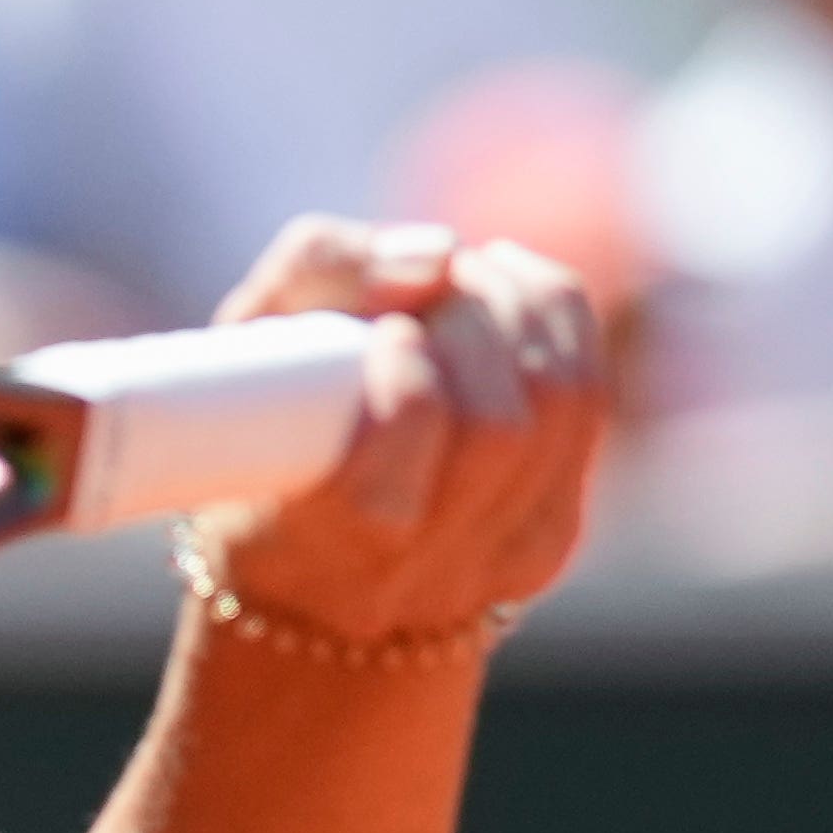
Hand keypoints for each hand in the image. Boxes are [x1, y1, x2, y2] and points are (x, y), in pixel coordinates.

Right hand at [200, 217, 602, 645]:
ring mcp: (498, 563)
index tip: (385, 333)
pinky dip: (553, 321)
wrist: (305, 578)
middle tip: (424, 291)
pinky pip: (589, 399)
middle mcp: (422, 574)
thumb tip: (440, 253)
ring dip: (518, 309)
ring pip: (563, 403)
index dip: (407, 377)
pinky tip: (503, 295)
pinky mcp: (549, 534)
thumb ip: (317, 269)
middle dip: (470, 323)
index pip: (401, 469)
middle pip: (499, 425)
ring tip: (463, 285)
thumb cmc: (256, 432)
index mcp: (320, 543)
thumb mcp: (243, 342)